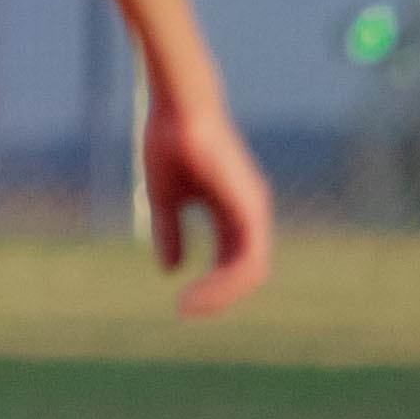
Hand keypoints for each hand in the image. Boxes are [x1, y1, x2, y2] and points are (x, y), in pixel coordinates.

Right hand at [145, 86, 274, 315]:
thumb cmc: (171, 140)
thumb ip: (171, 232)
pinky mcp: (251, 209)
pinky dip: (228, 279)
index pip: (231, 260)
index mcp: (231, 210)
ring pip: (251, 271)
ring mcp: (254, 211)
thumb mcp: (165, 196)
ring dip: (222, 294)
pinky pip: (249, 259)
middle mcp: (250, 214)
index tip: (181, 302)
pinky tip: (203, 288)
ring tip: (190, 306)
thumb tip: (171, 270)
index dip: (210, 284)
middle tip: (185, 311)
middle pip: (243, 270)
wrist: (178, 107)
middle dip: (217, 296)